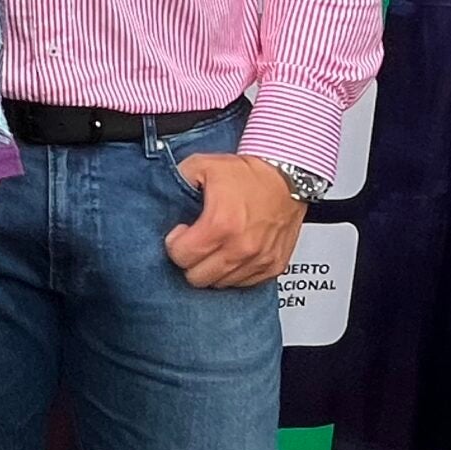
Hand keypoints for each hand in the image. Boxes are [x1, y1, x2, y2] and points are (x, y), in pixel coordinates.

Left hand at [164, 151, 306, 287]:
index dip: (175, 244)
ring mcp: (259, 260)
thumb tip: (162, 193)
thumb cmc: (248, 173)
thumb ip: (177, 178)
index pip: (181, 257)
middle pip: (198, 278)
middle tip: (194, 244)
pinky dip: (234, 273)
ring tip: (214, 247)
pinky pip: (244, 284)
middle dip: (190, 261)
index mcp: (221, 224)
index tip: (181, 232)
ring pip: (220, 284)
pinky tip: (231, 253)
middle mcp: (241, 247)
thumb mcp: (203, 165)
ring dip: (212, 269)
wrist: (288, 177)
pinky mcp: (273, 266)